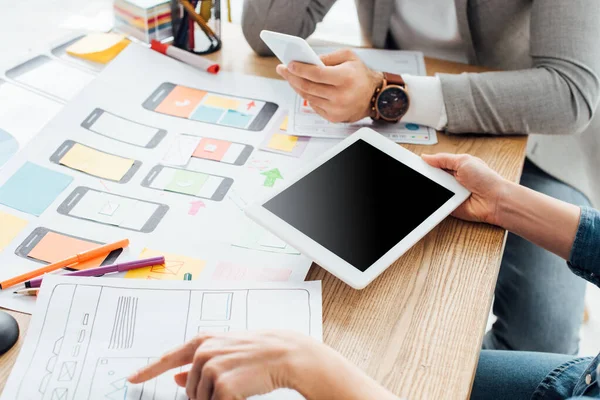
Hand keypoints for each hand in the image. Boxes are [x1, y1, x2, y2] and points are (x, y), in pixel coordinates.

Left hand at [128, 331, 318, 399]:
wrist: (284, 353)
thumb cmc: (257, 351)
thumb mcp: (225, 350)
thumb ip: (198, 362)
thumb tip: (176, 378)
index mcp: (203, 341)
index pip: (169, 358)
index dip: (148, 370)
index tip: (132, 379)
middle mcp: (203, 352)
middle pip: (189, 389)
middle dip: (204, 394)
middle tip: (230, 383)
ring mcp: (212, 368)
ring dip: (216, 399)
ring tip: (239, 383)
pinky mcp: (223, 385)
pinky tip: (242, 390)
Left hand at [276, 49, 382, 122]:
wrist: (374, 96)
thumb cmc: (360, 75)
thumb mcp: (349, 57)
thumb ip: (328, 57)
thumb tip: (308, 60)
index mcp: (345, 78)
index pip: (316, 74)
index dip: (300, 69)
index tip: (289, 64)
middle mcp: (341, 96)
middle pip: (308, 86)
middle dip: (292, 77)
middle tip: (282, 69)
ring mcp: (336, 109)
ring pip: (308, 97)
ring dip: (296, 86)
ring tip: (290, 77)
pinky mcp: (333, 117)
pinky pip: (313, 105)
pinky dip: (306, 95)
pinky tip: (302, 87)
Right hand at [422, 153, 508, 224]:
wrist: (495, 200)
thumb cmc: (486, 179)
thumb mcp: (463, 161)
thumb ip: (443, 159)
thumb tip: (425, 157)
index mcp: (454, 167)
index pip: (434, 164)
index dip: (424, 164)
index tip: (413, 164)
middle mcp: (451, 180)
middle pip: (430, 177)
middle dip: (424, 176)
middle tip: (416, 175)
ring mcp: (449, 193)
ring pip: (431, 190)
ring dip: (429, 188)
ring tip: (426, 186)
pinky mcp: (449, 206)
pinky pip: (436, 204)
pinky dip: (433, 202)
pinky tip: (432, 197)